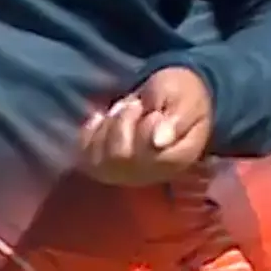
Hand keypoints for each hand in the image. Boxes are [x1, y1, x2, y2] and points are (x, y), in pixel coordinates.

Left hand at [77, 67, 212, 185]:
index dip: (146, 124)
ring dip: (107, 126)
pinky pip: (85, 156)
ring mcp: (126, 175)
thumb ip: (176, 119)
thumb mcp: (185, 99)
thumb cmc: (181, 96)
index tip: (154, 110)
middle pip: (120, 156)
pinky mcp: (105, 168)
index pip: (149, 152)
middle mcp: (150, 174)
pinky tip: (103, 118)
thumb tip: (157, 142)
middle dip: (124, 120)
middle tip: (137, 105)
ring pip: (100, 158)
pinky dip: (90, 133)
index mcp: (177, 159)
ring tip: (124, 112)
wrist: (168, 97)